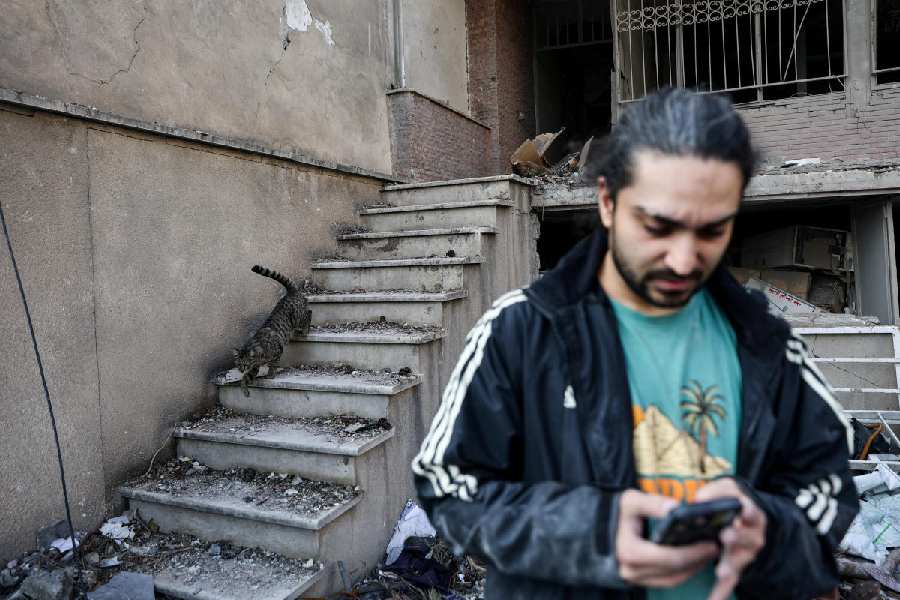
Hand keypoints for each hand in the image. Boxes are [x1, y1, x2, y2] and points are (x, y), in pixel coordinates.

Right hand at [616, 489, 718, 587]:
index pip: (668, 557)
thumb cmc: (618, 512)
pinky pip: (668, 581)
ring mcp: (635, 578)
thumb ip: (652, 503)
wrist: (600, 526)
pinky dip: (684, 571)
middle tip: (715, 547)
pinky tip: (695, 559)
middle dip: (697, 559)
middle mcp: (631, 570)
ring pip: (673, 579)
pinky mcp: (641, 581)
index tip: (710, 542)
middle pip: (674, 570)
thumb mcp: (630, 501)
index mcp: (630, 551)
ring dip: (693, 567)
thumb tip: (676, 508)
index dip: (693, 552)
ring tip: (708, 553)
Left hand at [694, 478, 766, 599]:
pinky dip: (720, 592)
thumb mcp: (729, 490)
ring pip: (740, 561)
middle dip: (738, 537)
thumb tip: (698, 499)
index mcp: (751, 514)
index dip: (748, 510)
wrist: (749, 522)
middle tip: (726, 536)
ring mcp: (746, 554)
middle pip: (748, 538)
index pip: (751, 510)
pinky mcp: (736, 568)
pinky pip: (729, 582)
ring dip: (731, 565)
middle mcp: (753, 535)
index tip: (742, 511)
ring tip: (721, 570)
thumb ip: (716, 491)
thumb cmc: (733, 502)